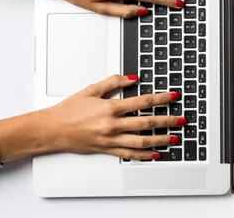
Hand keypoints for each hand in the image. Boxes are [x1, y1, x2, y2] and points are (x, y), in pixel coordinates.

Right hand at [0, 75, 186, 161]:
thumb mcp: (91, 90)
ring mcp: (110, 139)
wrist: (52, 129)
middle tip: (182, 119)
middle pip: (147, 122)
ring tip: (174, 138)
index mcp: (110, 108)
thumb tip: (133, 77)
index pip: (143, 102)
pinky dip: (144, 155)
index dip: (161, 99)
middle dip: (167, 121)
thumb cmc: (69, 110)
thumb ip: (114, 82)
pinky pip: (129, 153)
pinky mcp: (107, 149)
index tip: (173, 97)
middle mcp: (112, 125)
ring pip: (141, 141)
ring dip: (160, 139)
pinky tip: (155, 154)